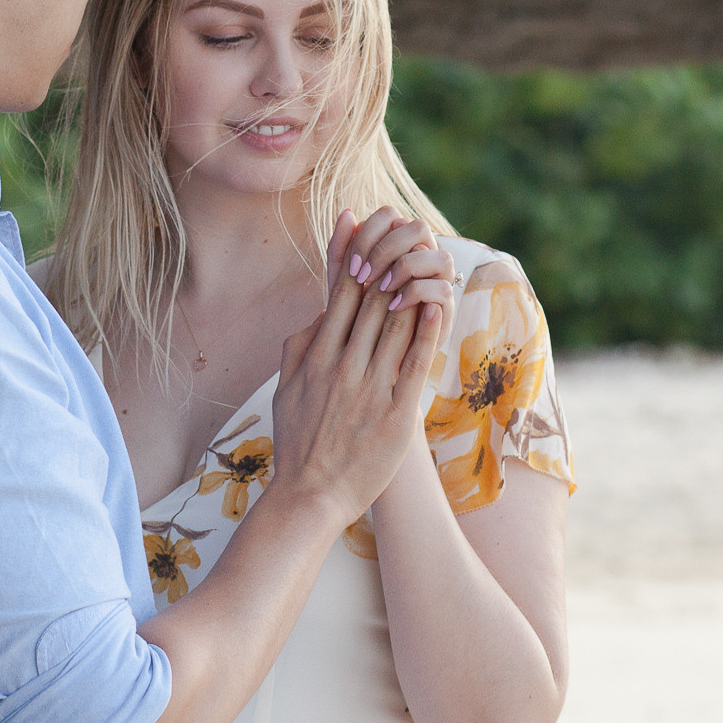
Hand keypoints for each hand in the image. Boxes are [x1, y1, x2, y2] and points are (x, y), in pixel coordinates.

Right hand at [269, 211, 445, 526]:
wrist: (311, 495)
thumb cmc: (297, 441)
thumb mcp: (285, 388)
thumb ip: (300, 347)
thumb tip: (320, 313)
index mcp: (316, 357)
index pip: (340, 296)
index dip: (354, 257)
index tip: (363, 227)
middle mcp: (342, 366)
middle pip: (371, 302)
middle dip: (387, 262)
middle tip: (403, 229)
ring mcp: (369, 389)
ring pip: (395, 326)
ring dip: (410, 288)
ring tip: (425, 256)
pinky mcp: (395, 413)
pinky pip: (414, 364)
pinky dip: (427, 332)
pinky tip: (437, 306)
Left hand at [331, 206, 454, 320]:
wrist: (370, 350)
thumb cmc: (355, 313)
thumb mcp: (341, 281)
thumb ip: (341, 250)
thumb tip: (346, 212)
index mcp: (399, 241)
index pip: (389, 215)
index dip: (369, 234)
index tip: (352, 266)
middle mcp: (425, 254)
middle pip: (417, 227)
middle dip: (386, 250)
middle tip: (363, 276)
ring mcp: (440, 278)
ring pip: (439, 253)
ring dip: (406, 268)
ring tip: (381, 289)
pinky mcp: (447, 306)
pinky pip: (443, 288)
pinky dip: (415, 294)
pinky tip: (393, 306)